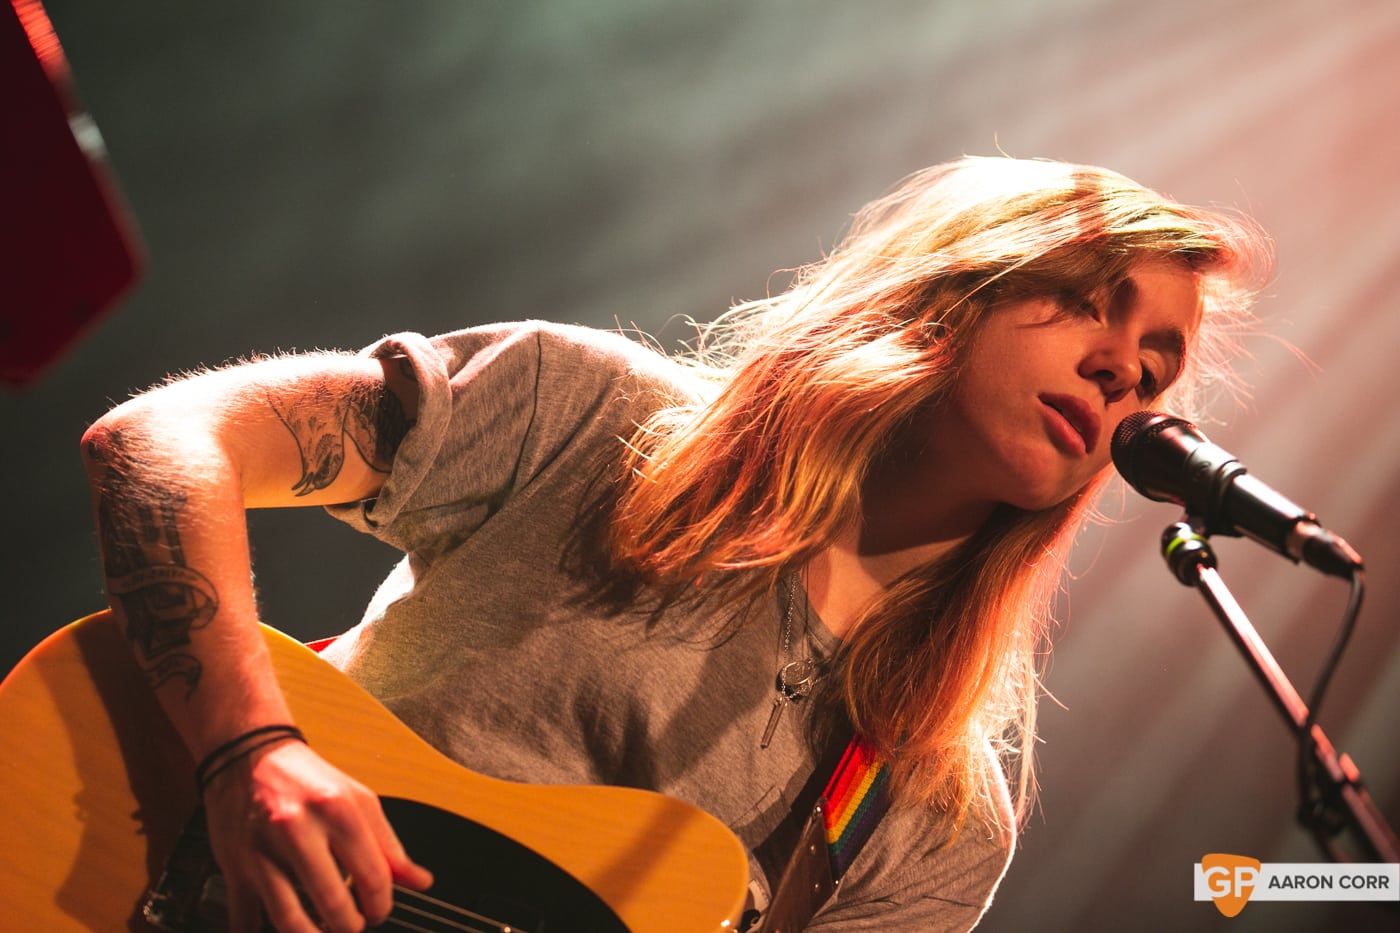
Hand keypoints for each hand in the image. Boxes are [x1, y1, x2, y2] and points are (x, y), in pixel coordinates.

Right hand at [202, 739, 433, 931]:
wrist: (246, 755)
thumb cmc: (306, 779)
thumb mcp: (357, 800)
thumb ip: (388, 845)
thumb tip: (420, 881)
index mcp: (338, 810)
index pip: (373, 876)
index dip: (381, 905)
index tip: (378, 912)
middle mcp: (299, 829)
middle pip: (333, 904)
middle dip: (349, 926)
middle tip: (352, 925)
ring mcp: (263, 850)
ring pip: (290, 920)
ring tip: (322, 932)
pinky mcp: (234, 866)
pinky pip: (245, 918)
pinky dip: (260, 932)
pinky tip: (279, 929)